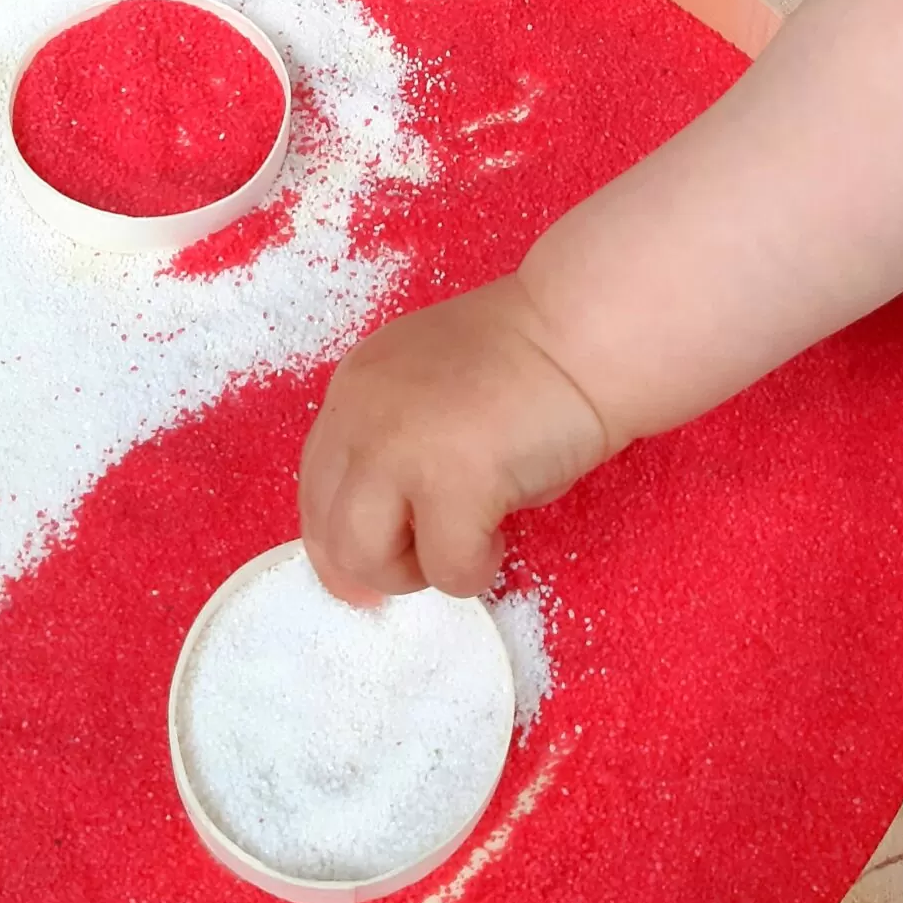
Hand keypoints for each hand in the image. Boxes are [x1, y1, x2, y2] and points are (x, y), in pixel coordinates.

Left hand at [298, 276, 609, 602]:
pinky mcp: (452, 482)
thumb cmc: (530, 360)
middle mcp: (359, 415)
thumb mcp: (429, 391)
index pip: (317, 487)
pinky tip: (503, 528)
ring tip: (465, 541)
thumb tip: (388, 532)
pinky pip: (447, 568)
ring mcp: (399, 448)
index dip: (343, 538)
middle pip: (330, 532)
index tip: (375, 566)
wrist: (586, 332)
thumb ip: (394, 443)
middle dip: (382, 563)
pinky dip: (475, 567)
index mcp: (354, 388)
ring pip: (365, 558)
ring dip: (419, 570)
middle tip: (437, 552)